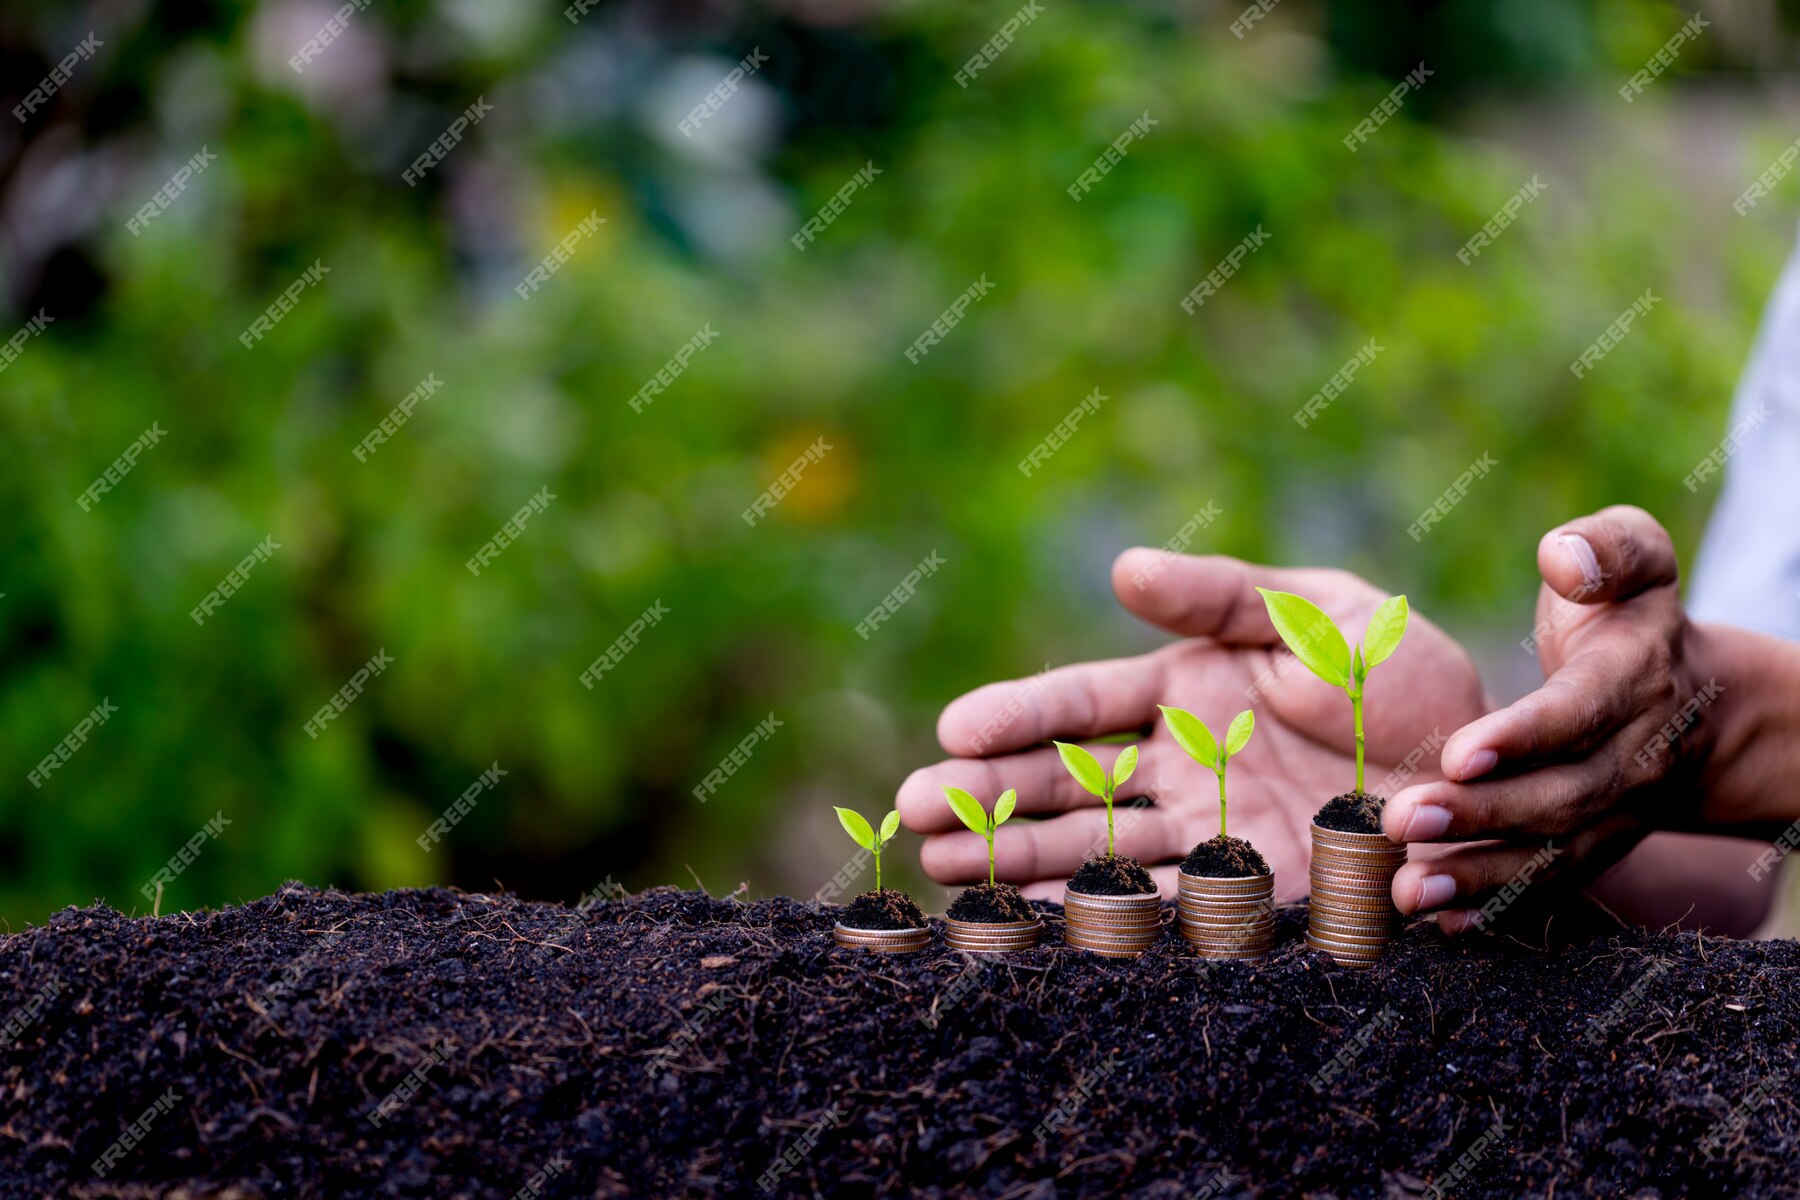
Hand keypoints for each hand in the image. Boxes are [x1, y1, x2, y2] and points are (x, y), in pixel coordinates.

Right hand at [897, 550, 1488, 899]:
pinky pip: (1155, 910)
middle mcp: (1180, 764)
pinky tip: (1030, 924)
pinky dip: (1092, 918)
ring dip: (1016, 859)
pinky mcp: (1242, 898)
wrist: (1488, 774)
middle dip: (987, 794)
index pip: (1082, 701)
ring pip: (1090, 848)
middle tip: (916, 811)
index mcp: (1187, 687)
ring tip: (944, 871)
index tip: (956, 726)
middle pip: (1065, 781)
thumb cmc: (1402, 673)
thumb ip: (1222, 597)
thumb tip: (1122, 569)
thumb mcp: (1319, 612)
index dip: (1018, 714)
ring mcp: (1205, 835)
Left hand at [1384, 506, 1713, 930]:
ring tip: (1407, 890)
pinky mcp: (1591, 850)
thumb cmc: (1634, 617)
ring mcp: (1615, 816)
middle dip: (1480, 815)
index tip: (1458, 751)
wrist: (1702, 706)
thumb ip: (1607, 547)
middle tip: (1402, 820)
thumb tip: (1566, 558)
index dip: (1522, 736)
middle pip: (1557, 798)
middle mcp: (1629, 759)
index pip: (1576, 714)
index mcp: (1632, 680)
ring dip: (1477, 877)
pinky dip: (1494, 911)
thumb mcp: (1637, 559)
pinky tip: (1434, 922)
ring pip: (1551, 858)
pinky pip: (1548, 890)